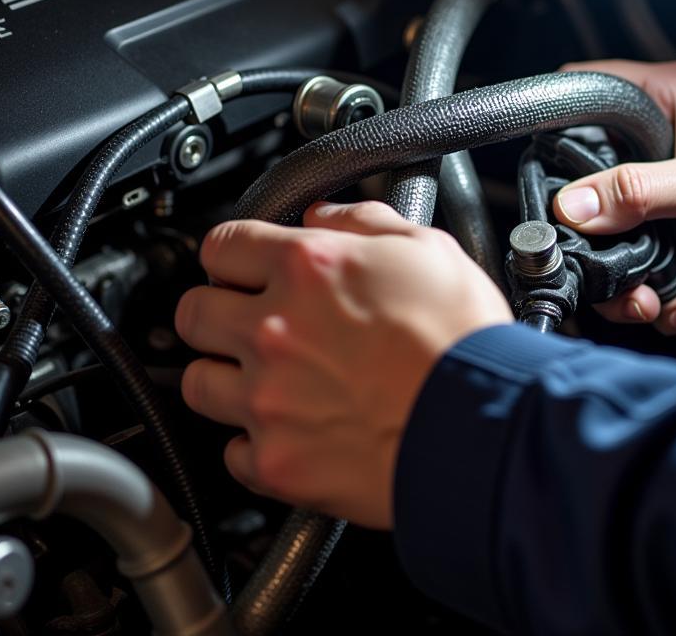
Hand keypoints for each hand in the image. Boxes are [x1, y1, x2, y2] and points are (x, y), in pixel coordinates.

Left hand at [175, 202, 511, 528]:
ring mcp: (268, 398)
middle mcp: (275, 328)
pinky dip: (255, 442)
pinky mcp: (276, 461)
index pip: (222, 245)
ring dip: (225, 376)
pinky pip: (233, 451)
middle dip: (215, 310)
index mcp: (309, 268)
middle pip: (192, 312)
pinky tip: (292, 430)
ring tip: (268, 379)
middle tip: (248, 319)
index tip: (243, 266)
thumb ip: (365, 221)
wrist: (482, 429)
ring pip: (197, 382)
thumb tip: (325, 215)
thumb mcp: (429, 249)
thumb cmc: (463, 340)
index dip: (232, 253)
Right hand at [552, 61, 675, 333]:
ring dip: (627, 276)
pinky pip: (644, 259)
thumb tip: (572, 206)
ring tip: (654, 300)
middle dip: (591, 232)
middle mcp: (657, 137)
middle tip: (600, 264)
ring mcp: (665, 186)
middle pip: (587, 177)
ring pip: (612, 230)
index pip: (584, 93)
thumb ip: (638, 192)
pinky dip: (659, 289)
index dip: (554, 127)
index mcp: (664, 98)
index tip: (542, 176)